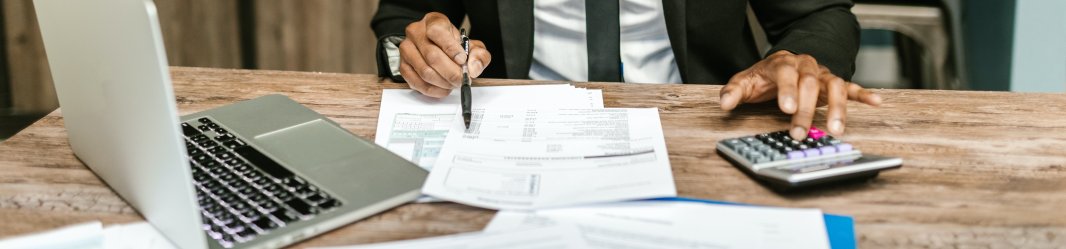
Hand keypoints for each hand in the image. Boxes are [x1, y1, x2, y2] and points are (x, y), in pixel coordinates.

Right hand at [399, 12, 490, 97]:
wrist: (439, 49)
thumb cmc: (454, 46)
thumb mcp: (472, 46)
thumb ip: (478, 55)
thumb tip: (473, 68)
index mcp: (433, 22)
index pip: (437, 32)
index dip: (451, 48)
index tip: (462, 60)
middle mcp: (416, 33)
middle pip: (432, 56)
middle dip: (451, 72)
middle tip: (462, 79)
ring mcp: (407, 50)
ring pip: (425, 72)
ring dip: (443, 83)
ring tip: (454, 83)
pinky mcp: (403, 66)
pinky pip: (417, 83)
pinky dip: (434, 90)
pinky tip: (444, 88)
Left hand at [719, 50, 881, 138]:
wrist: (783, 64)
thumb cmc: (764, 77)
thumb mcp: (745, 82)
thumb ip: (734, 92)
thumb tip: (724, 104)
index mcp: (783, 63)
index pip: (787, 74)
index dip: (788, 90)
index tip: (786, 108)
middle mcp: (806, 66)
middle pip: (809, 84)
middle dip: (805, 110)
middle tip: (799, 132)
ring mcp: (821, 75)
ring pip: (834, 86)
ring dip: (836, 108)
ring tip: (836, 129)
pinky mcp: (833, 84)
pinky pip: (851, 87)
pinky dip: (863, 94)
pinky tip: (876, 102)